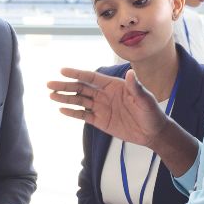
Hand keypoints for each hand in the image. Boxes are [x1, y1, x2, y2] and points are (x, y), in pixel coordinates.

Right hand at [50, 67, 169, 147]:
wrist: (153, 133)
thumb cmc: (152, 113)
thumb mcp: (145, 100)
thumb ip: (136, 88)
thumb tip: (131, 73)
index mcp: (114, 85)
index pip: (92, 77)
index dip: (77, 74)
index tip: (63, 70)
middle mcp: (105, 95)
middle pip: (81, 88)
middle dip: (65, 85)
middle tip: (50, 84)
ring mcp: (101, 108)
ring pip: (80, 101)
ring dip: (66, 98)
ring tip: (51, 96)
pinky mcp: (100, 121)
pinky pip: (84, 115)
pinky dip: (73, 113)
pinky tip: (62, 110)